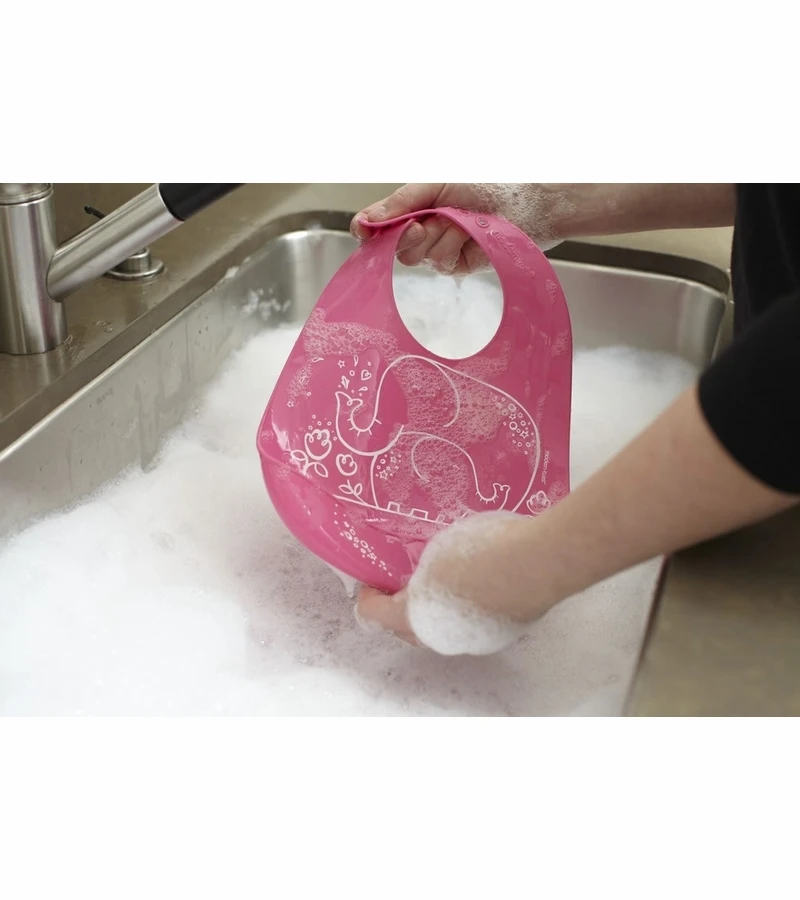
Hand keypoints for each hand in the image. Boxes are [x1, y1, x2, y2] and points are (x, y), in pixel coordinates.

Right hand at [350, 183, 566, 274]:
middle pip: (394, 248)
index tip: (366, 231)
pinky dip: (455, 248)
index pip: (376, 226)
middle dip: (410, 235)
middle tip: (430, 222)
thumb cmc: (484, 185)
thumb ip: (400, 202)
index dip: (368, 230)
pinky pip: (441, 264)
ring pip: (418, 258)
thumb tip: (364, 221)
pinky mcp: (457, 266)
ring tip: (461, 222)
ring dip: (440, 237)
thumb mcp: (435, 184)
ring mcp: (438, 249)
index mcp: (412, 208)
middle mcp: (421, 231)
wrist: (525, 204)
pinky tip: (471, 236)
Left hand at [355, 511, 557, 654]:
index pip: (375, 616)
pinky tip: (474, 588)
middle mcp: (440, 639)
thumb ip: (423, 569)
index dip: (368, 598)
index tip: (371, 584)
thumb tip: (424, 578)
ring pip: (442, 633)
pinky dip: (463, 611)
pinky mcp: (500, 635)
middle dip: (400, 611)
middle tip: (402, 587)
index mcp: (414, 618)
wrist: (536, 563)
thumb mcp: (438, 548)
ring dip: (434, 613)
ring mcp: (473, 641)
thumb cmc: (479, 551)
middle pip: (408, 631)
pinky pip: (469, 626)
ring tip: (440, 586)